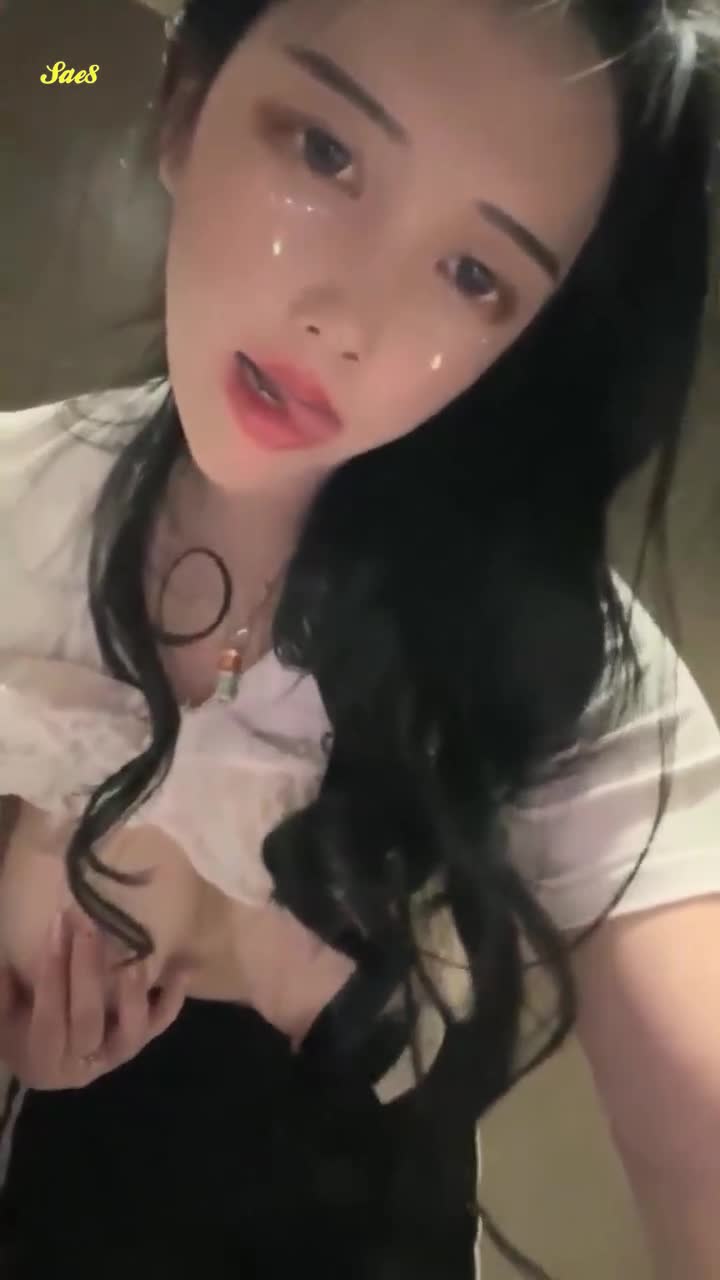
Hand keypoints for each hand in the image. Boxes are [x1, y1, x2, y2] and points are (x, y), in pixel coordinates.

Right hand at [0, 911, 186, 1089]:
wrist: (46, 1060)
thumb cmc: (18, 1029)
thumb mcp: (4, 1014)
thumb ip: (5, 991)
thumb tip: (11, 958)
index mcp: (39, 1059)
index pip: (49, 1015)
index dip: (53, 971)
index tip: (58, 925)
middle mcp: (79, 1066)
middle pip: (89, 1019)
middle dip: (88, 968)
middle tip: (90, 923)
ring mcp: (113, 1057)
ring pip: (131, 1030)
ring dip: (134, 989)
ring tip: (134, 949)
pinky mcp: (137, 1045)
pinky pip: (159, 1024)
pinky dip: (173, 998)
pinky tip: (183, 969)